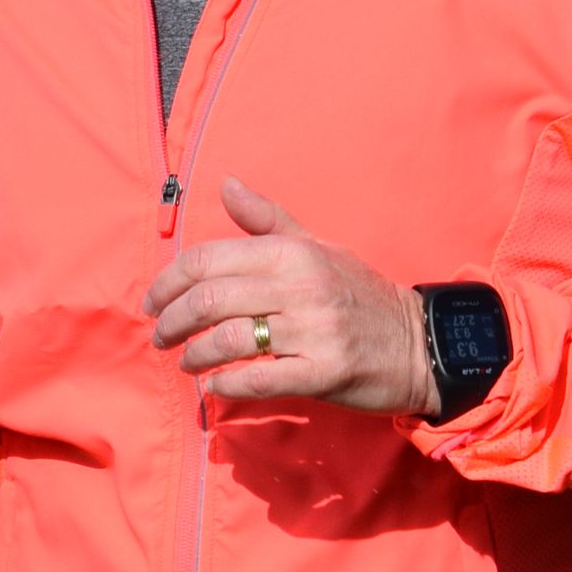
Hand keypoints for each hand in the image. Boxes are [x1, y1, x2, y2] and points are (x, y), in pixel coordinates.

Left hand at [140, 178, 431, 411]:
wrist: (418, 343)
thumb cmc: (358, 294)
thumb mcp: (317, 247)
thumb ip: (267, 220)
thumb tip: (225, 185)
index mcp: (293, 252)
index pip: (208, 260)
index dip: (167, 281)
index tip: (153, 302)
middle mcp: (300, 286)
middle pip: (208, 300)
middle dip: (171, 322)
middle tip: (160, 337)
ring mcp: (313, 330)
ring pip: (227, 340)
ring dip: (194, 356)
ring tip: (187, 363)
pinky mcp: (323, 372)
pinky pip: (259, 380)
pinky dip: (228, 386)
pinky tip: (216, 387)